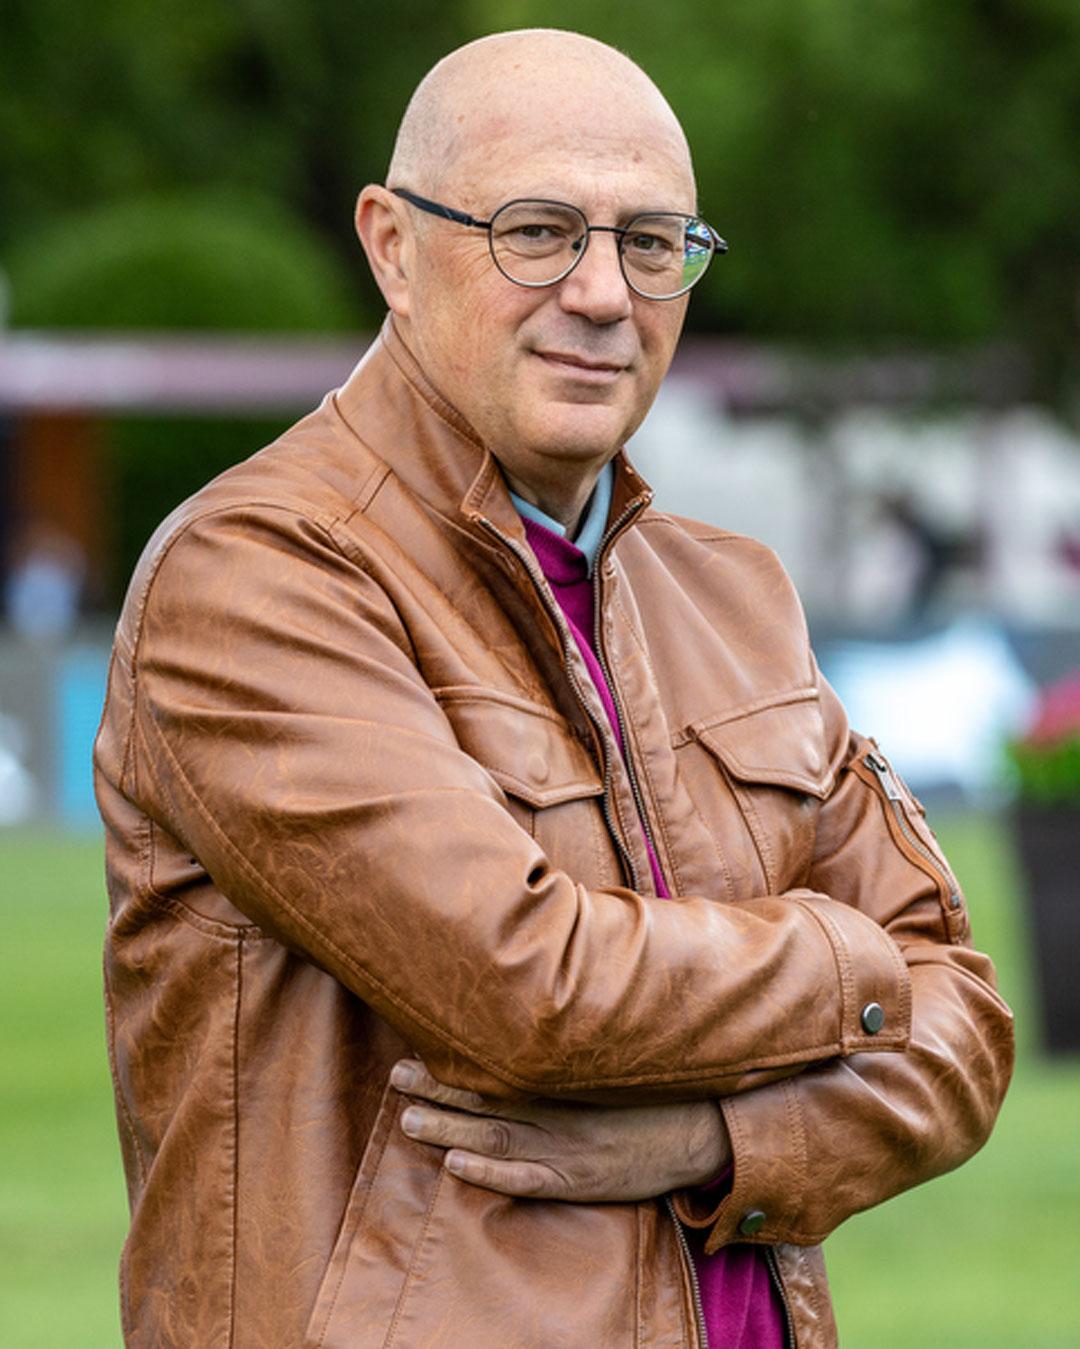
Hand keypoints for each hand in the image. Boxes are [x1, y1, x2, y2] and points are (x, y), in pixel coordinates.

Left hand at [390, 1059, 730, 1201]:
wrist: (704, 1129)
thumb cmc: (659, 1083)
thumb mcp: (620, 1047)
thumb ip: (583, 1026)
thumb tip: (555, 980)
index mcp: (566, 1072)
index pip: (500, 1063)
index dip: (458, 1059)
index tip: (420, 1044)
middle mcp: (560, 1106)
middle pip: (488, 1098)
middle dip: (439, 1090)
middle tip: (396, 1078)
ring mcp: (567, 1147)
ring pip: (496, 1138)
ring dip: (449, 1131)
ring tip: (407, 1121)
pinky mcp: (579, 1180)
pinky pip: (526, 1179)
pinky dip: (489, 1173)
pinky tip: (455, 1167)